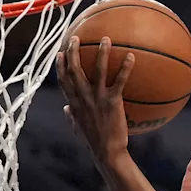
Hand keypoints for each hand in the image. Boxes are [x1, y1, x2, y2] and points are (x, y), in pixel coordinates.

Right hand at [55, 37, 134, 163]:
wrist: (107, 152)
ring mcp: (97, 99)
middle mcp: (83, 98)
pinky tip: (131, 56)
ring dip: (101, 53)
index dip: (59, 66)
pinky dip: (125, 67)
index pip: (63, 81)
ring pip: (97, 70)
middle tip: (76, 38)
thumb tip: (66, 109)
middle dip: (73, 52)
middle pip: (75, 70)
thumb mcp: (78, 129)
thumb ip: (72, 117)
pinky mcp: (112, 102)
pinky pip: (119, 81)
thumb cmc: (94, 142)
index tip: (59, 53)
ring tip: (105, 39)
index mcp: (74, 104)